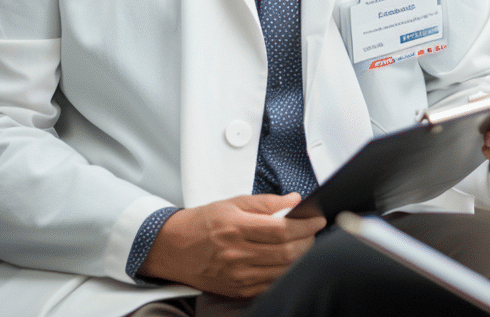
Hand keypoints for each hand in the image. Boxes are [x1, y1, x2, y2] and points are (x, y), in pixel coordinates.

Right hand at [138, 193, 325, 297]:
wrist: (172, 248)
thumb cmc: (202, 223)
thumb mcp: (232, 203)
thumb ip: (266, 202)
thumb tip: (294, 200)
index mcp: (236, 227)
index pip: (282, 230)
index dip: (305, 225)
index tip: (317, 220)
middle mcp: (237, 254)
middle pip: (286, 252)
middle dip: (307, 241)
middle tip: (313, 232)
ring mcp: (237, 275)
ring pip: (282, 270)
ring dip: (300, 257)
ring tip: (304, 244)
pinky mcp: (237, 289)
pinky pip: (270, 284)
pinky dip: (285, 273)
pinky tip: (289, 261)